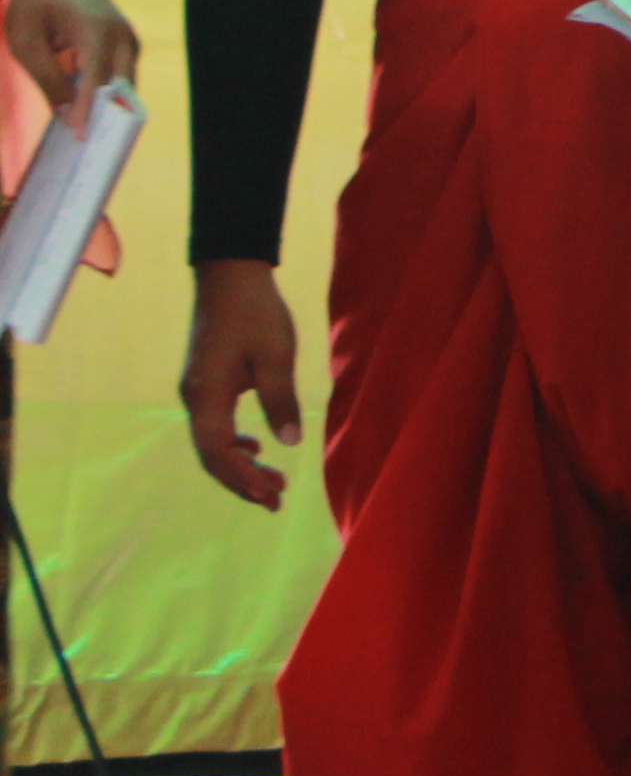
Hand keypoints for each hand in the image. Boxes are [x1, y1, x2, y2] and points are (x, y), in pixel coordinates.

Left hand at [6, 0, 134, 129]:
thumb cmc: (36, 0)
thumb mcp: (27, 40)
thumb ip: (48, 78)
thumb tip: (66, 115)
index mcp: (94, 31)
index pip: (95, 81)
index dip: (88, 112)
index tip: (80, 139)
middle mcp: (120, 35)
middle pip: (121, 86)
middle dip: (108, 118)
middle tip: (93, 150)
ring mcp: (128, 37)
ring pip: (126, 82)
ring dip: (112, 108)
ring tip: (96, 137)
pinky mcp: (126, 40)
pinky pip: (123, 73)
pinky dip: (111, 93)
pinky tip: (95, 112)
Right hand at [181, 258, 300, 510]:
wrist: (230, 275)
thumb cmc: (255, 311)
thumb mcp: (277, 355)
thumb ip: (281, 399)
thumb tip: (290, 443)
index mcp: (206, 396)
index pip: (217, 452)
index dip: (241, 478)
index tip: (271, 495)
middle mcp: (194, 398)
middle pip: (211, 455)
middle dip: (242, 481)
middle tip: (276, 500)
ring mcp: (197, 391)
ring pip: (212, 442)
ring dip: (240, 464)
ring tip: (272, 482)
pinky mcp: (205, 382)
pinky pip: (214, 425)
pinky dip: (233, 443)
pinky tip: (255, 446)